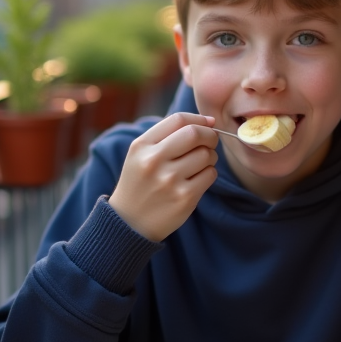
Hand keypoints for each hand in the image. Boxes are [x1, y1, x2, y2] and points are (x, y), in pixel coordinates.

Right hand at [108, 113, 218, 241]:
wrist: (130, 222)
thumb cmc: (141, 183)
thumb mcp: (140, 154)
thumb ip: (167, 134)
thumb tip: (209, 121)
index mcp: (142, 146)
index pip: (178, 120)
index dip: (199, 119)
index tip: (208, 124)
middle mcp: (154, 161)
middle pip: (195, 134)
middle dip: (210, 136)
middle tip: (210, 143)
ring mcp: (170, 180)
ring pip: (206, 155)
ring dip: (210, 156)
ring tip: (200, 164)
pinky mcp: (184, 198)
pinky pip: (210, 174)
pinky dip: (209, 173)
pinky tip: (197, 179)